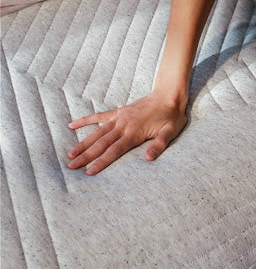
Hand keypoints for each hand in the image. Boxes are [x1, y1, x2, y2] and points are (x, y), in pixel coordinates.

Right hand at [67, 92, 187, 174]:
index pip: (114, 151)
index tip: (89, 172)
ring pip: (97, 132)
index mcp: (134, 133)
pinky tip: (72, 125)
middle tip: (71, 167)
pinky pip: (99, 116)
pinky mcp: (119, 111)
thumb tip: (148, 158)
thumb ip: (159, 144)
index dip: (101, 162)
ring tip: (70, 154)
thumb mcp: (170, 132)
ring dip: (83, 143)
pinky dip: (86, 120)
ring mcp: (119, 118)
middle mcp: (123, 125)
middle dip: (86, 156)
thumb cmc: (171, 116)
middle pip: (101, 143)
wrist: (168, 96)